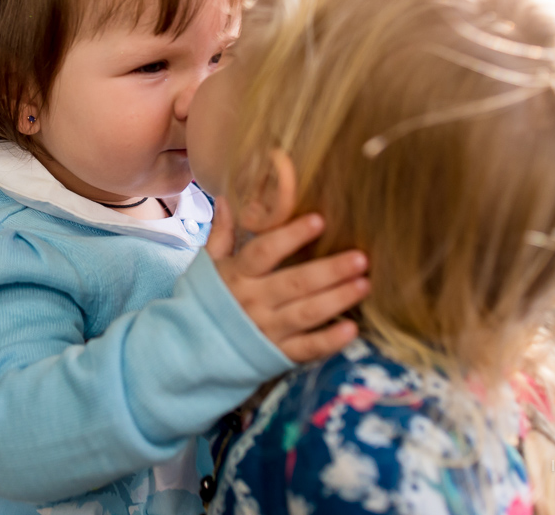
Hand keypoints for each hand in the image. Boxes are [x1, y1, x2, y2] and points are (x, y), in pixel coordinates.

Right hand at [207, 196, 368, 362]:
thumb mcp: (207, 265)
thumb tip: (227, 198)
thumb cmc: (204, 300)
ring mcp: (265, 330)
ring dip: (337, 299)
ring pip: (306, 314)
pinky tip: (352, 329)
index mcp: (237, 275)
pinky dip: (329, 341)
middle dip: (329, 271)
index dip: (291, 236)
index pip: (264, 252)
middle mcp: (252, 301)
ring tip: (364, 284)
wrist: (190, 348)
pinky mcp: (275, 354)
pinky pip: (305, 349)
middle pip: (294, 283)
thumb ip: (221, 233)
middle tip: (360, 258)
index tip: (319, 220)